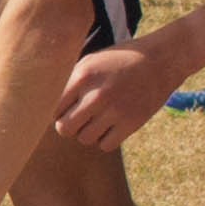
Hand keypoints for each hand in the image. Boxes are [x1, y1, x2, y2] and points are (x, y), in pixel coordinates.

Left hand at [53, 44, 173, 154]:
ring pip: (84, 139)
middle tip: (77, 118)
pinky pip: (105, 145)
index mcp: (82, 77)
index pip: (51, 108)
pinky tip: (110, 126)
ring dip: (87, 133)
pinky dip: (105, 140)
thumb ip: (68, 81)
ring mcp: (115, 111)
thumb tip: (43, 102)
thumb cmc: (119, 61)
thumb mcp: (90, 61)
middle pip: (64, 128)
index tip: (64, 108)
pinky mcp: (132, 123)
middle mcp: (97, 95)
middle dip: (68, 126)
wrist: (161, 59)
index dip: (55, 111)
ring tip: (96, 119)